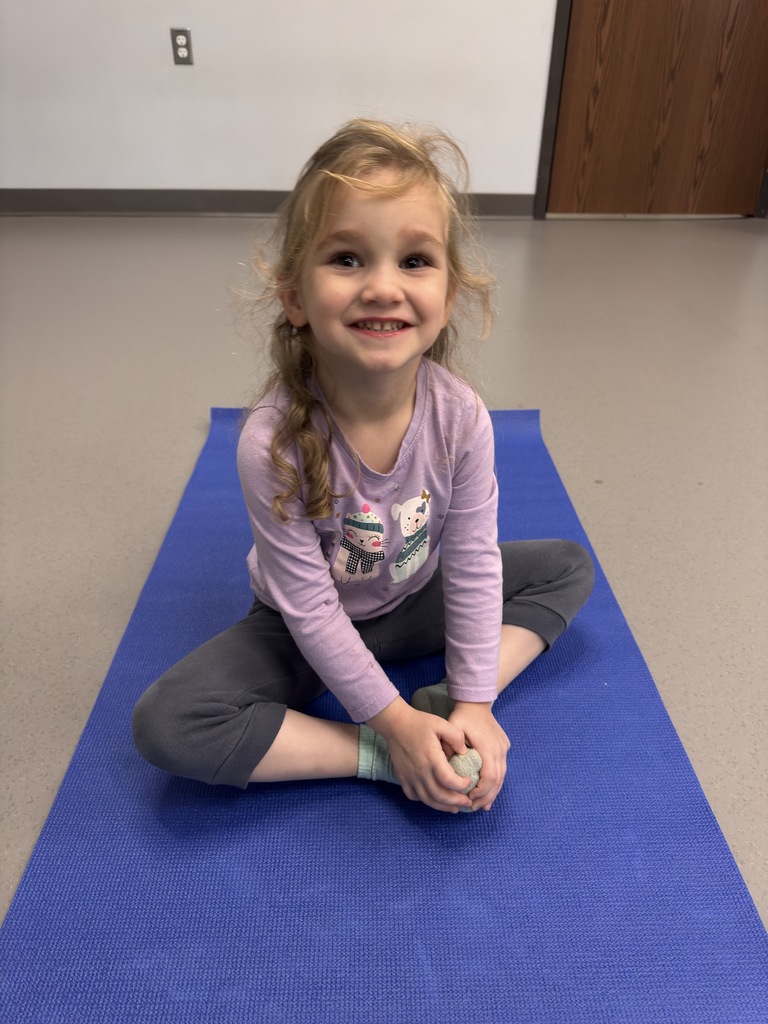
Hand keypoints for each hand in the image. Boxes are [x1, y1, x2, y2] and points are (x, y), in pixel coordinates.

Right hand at [367, 697, 473, 812]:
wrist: (395, 724)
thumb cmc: (420, 723)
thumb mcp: (441, 723)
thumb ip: (456, 736)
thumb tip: (465, 752)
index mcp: (432, 758)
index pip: (448, 781)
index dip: (461, 786)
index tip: (469, 782)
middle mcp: (421, 771)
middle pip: (440, 795)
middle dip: (456, 802)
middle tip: (467, 802)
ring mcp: (410, 777)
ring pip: (427, 800)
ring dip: (443, 806)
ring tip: (455, 808)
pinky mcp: (403, 778)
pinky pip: (414, 796)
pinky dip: (425, 801)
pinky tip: (434, 799)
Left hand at [449, 701, 509, 811]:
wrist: (477, 702)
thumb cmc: (462, 716)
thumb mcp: (452, 728)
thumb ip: (450, 746)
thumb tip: (446, 765)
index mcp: (487, 746)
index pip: (489, 776)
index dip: (481, 790)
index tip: (469, 797)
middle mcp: (499, 749)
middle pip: (498, 780)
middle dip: (486, 796)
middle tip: (473, 807)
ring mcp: (503, 748)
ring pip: (502, 776)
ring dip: (492, 792)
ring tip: (481, 805)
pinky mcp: (504, 747)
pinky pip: (502, 769)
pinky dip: (495, 782)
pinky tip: (488, 793)